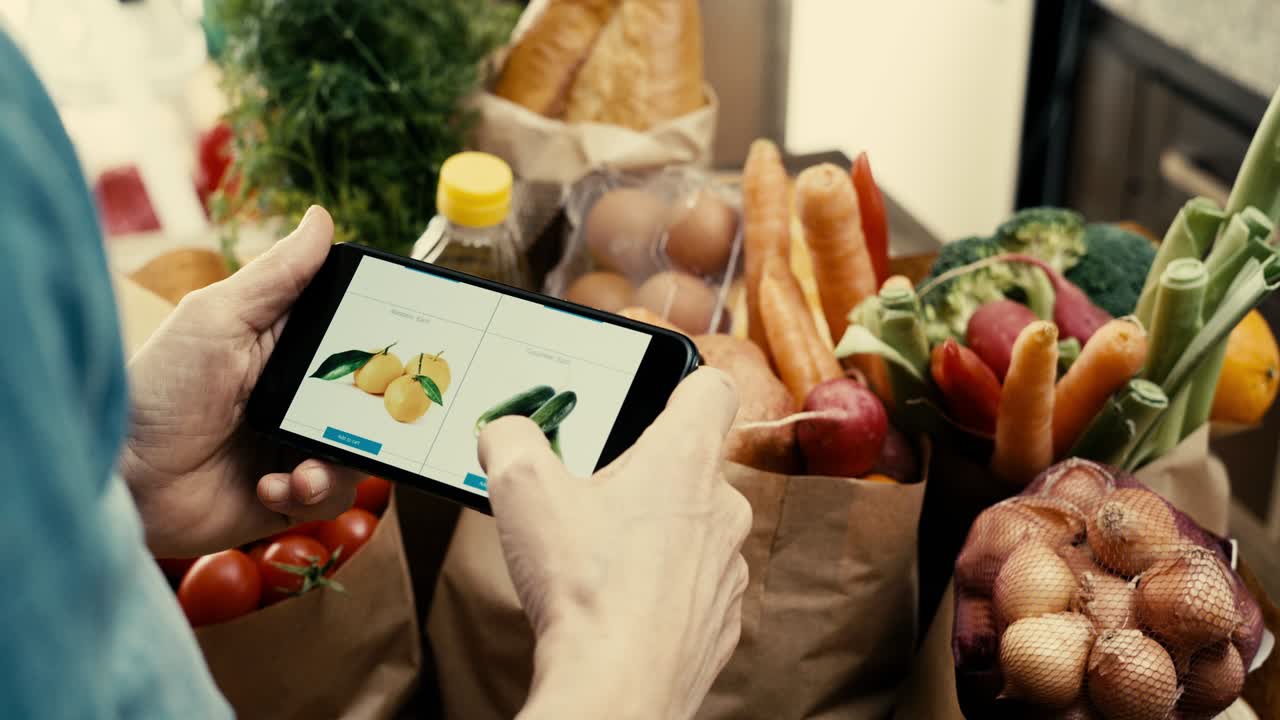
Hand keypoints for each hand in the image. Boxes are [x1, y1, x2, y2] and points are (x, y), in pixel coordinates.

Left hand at [121, 206, 361, 556]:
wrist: (120, 480)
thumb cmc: (157, 390)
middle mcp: (297, 396)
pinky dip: (309, 491)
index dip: (381, 337)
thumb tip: (323, 217)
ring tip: (304, 468)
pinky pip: (330, 494)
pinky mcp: (288, 494)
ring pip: (358, 451)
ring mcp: (294, 445)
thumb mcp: (217, 319)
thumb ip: (277, 276)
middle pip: (367, 397)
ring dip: (338, 462)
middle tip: (382, 413)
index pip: (351, 335)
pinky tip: (271, 486)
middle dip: (376, 410)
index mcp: (285, 347)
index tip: (408, 338)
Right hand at [478, 369, 751, 719]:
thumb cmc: (583, 588)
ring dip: (657, 532)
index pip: (712, 387)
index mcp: (685, 458)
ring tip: (601, 555)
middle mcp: (723, 506)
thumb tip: (504, 430)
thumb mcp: (522, 491)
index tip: (654, 396)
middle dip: (646, 471)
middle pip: (694, 463)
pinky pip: (695, 584)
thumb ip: (510, 439)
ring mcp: (729, 566)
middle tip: (594, 492)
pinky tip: (620, 602)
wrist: (617, 689)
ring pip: (696, 527)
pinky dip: (664, 587)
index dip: (683, 381)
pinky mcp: (722, 618)